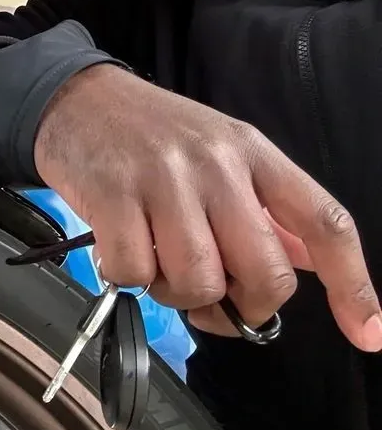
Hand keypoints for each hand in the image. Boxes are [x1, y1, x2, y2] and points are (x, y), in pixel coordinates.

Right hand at [33, 64, 381, 350]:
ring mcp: (162, 178)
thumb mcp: (219, 151)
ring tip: (157, 265)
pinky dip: (128, 277)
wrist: (76, 97)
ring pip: (199, 281)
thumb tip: (308, 258)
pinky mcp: (112, 194)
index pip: (322, 222)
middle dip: (241, 305)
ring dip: (177, 293)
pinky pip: (135, 272)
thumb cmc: (150, 132)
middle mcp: (215, 163)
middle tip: (212, 296)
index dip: (352, 285)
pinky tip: (121, 249)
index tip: (368, 333)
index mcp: (253, 153)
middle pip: (264, 273)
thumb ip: (264, 206)